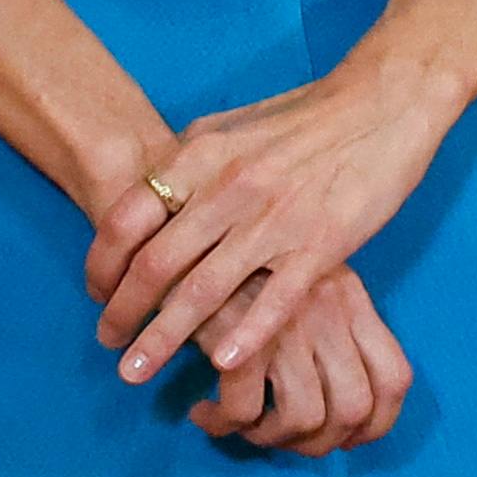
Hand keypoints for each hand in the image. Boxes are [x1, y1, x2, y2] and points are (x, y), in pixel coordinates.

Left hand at [86, 58, 466, 392]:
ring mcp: (274, 219)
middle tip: (107, 344)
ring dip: (164, 338)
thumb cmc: (302, 117)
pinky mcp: (320, 245)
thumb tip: (146, 200)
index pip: (127, 216)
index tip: (96, 294)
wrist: (381, 104)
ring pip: (203, 292)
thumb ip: (187, 164)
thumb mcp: (228, 126)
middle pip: (155, 264)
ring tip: (136, 372)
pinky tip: (220, 367)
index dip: (102, 262)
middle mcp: (228, 188)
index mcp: (200, 154)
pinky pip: (274, 302)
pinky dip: (244, 337)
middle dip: (123, 314)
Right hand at [189, 267, 415, 456]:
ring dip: (272, 439)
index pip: (394, 377)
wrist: (171, 217)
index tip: (346, 439)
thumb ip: (322, 318)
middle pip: (355, 408)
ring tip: (243, 428)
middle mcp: (328, 310)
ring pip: (305, 418)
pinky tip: (206, 413)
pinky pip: (245, 411)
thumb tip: (334, 399)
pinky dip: (225, 425)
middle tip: (284, 443)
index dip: (377, 424)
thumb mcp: (294, 270)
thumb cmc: (230, 251)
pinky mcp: (237, 331)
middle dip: (320, 444)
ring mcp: (286, 322)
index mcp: (349, 295)